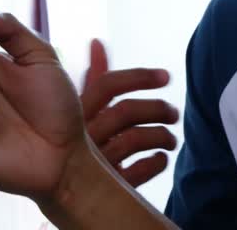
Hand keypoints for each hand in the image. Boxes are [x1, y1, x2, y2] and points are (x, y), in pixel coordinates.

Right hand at [80, 39, 178, 186]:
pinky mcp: (108, 187)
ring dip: (161, 135)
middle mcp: (83, 136)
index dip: (139, 76)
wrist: (64, 195)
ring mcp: (95, 163)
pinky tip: (160, 158)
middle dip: (156, 108)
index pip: (106, 85)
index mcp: (76, 115)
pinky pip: (139, 171)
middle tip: (173, 113)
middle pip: (126, 111)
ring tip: (170, 138)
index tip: (165, 76)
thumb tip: (97, 42)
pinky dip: (156, 162)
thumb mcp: (79, 112)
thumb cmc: (77, 145)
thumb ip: (93, 80)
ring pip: (136, 139)